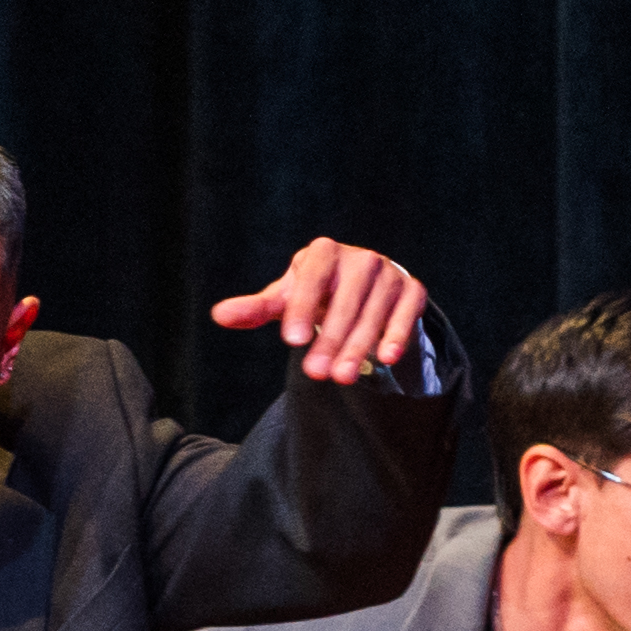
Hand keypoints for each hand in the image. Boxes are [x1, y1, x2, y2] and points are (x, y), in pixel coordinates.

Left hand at [210, 236, 429, 385]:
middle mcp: (359, 258)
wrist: (363, 286)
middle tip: (317, 373)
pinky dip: (398, 332)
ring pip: (373, 311)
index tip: (292, 340)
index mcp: (324, 253)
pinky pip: (406, 311)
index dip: (302, 307)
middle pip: (344, 301)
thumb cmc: (317, 293)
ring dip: (359, 345)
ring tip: (342, 377)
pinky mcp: (411, 289)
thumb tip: (219, 315)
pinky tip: (387, 357)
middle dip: (330, 339)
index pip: (312, 278)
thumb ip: (256, 309)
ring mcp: (388, 272)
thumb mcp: (286, 299)